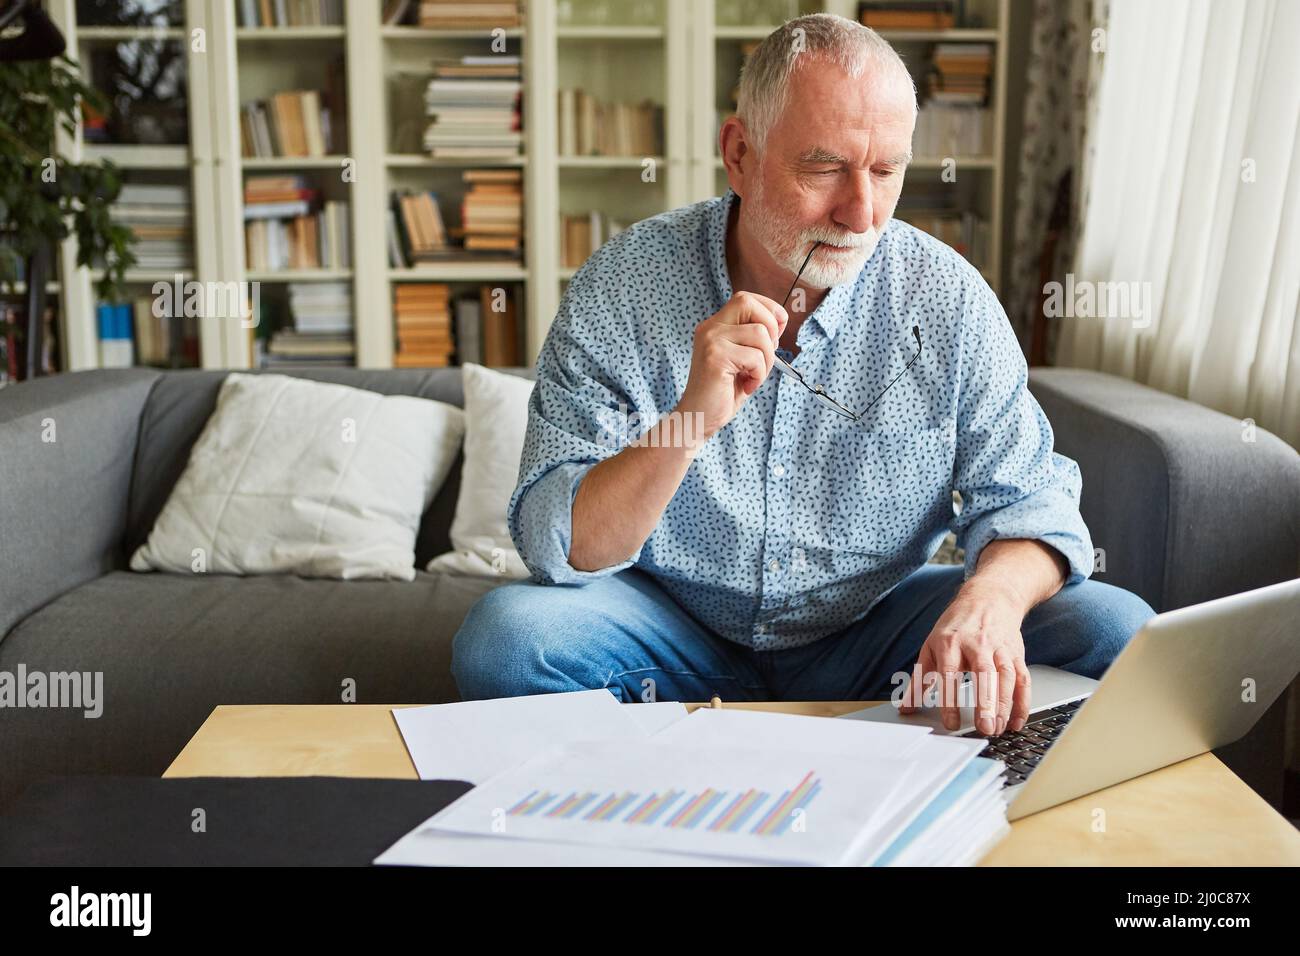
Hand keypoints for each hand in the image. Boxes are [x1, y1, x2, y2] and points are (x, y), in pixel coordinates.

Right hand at [675, 291, 787, 439]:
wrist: (699, 419)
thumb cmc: (723, 392)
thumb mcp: (742, 358)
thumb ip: (754, 337)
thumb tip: (779, 321)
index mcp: (715, 326)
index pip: (745, 298)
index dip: (768, 310)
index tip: (775, 335)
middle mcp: (709, 328)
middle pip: (748, 302)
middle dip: (770, 327)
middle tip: (766, 354)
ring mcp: (711, 341)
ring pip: (759, 332)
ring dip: (767, 359)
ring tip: (754, 376)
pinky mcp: (715, 357)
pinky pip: (755, 356)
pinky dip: (759, 375)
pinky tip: (747, 386)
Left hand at [898, 580, 1031, 735]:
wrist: (989, 597)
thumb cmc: (957, 625)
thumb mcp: (932, 645)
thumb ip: (920, 679)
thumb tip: (906, 707)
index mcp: (950, 642)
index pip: (949, 673)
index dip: (950, 700)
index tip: (951, 723)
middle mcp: (976, 644)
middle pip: (983, 674)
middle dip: (985, 702)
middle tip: (985, 728)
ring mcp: (999, 648)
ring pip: (1005, 677)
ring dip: (1004, 705)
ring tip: (999, 728)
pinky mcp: (1016, 653)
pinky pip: (1022, 679)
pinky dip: (1022, 701)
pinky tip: (1016, 720)